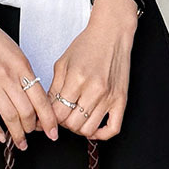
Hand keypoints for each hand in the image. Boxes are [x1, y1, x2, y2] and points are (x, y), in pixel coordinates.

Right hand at [0, 4, 59, 150]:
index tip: (53, 132)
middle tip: (34, 135)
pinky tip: (1, 136)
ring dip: (17, 134)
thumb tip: (32, 93)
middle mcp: (8, 76)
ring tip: (21, 143)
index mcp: (21, 65)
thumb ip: (23, 71)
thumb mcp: (14, 50)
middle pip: (27, 112)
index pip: (41, 100)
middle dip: (33, 129)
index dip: (48, 120)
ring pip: (9, 117)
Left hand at [39, 0, 137, 140]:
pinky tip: (93, 128)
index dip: (49, 118)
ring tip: (76, 118)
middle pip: (72, 124)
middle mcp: (94, 89)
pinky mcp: (121, 100)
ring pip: (89, 130)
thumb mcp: (63, 62)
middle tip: (62, 115)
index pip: (58, 113)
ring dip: (79, 128)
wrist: (111, 33)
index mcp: (76, 78)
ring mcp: (109, 97)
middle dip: (63, 122)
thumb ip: (54, 88)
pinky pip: (113, 129)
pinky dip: (101, 134)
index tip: (48, 116)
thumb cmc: (87, 45)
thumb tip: (46, 110)